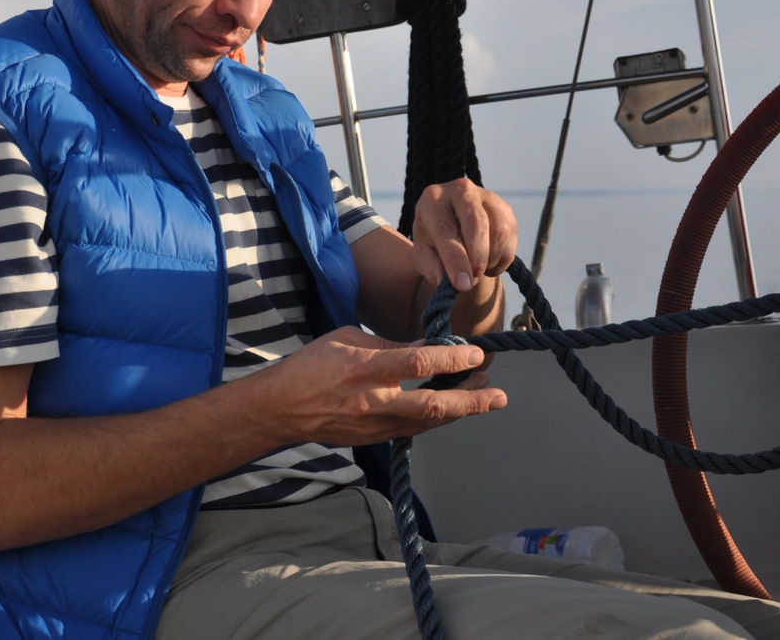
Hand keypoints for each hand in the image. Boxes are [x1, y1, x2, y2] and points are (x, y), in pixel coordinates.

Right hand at [243, 326, 506, 445]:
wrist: (280, 409)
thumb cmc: (311, 366)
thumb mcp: (347, 339)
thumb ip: (388, 344)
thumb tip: (426, 347)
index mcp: (364, 369)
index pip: (417, 363)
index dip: (451, 358)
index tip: (475, 353)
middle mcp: (372, 401)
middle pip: (432, 406)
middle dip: (471, 401)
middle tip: (498, 394)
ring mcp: (373, 426)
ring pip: (428, 423)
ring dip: (460, 410)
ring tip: (485, 397)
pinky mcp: (373, 440)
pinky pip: (412, 430)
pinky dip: (435, 419)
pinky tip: (451, 408)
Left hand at [411, 178, 517, 292]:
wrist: (453, 223)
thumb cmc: (434, 239)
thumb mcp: (424, 253)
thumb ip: (431, 266)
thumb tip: (446, 280)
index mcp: (433, 199)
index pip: (446, 230)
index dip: (456, 260)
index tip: (462, 285)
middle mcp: (460, 190)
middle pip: (477, 224)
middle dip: (477, 259)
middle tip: (472, 281)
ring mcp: (487, 196)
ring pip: (499, 231)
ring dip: (491, 260)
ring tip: (477, 270)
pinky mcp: (505, 208)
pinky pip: (510, 238)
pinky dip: (502, 259)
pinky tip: (488, 262)